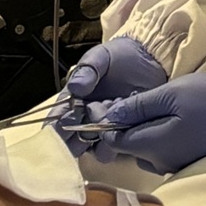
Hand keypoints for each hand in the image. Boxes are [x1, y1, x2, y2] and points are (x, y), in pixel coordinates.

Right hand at [48, 36, 168, 153]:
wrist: (149, 58)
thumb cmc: (119, 56)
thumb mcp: (100, 56)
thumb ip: (87, 70)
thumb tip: (75, 88)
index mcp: (72, 103)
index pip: (56, 124)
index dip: (59, 127)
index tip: (72, 118)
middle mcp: (85, 122)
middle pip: (72, 144)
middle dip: (80, 138)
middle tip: (95, 116)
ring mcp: (104, 131)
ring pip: (94, 150)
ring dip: (102, 137)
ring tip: (115, 113)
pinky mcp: (124, 136)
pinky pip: (116, 148)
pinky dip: (120, 139)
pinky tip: (128, 119)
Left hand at [87, 69, 205, 172]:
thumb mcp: (172, 93)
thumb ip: (139, 106)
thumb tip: (110, 116)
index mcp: (153, 147)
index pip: (116, 142)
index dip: (109, 123)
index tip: (115, 103)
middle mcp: (160, 164)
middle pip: (131, 147)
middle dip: (129, 126)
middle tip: (142, 98)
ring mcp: (175, 166)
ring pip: (147, 150)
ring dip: (146, 131)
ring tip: (160, 106)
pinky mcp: (188, 163)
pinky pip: (163, 152)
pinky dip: (161, 137)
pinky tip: (174, 118)